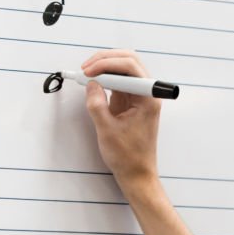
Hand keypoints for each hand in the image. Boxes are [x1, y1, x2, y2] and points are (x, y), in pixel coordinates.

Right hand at [82, 49, 161, 192]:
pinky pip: (119, 82)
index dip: (107, 64)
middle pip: (129, 62)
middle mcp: (147, 93)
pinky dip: (105, 79)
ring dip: (104, 68)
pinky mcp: (131, 101)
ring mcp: (139, 96)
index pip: (130, 66)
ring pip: (124, 69)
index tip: (88, 72)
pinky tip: (93, 83)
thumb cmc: (128, 157)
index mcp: (148, 98)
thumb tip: (91, 84)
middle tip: (86, 69)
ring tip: (86, 74)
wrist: (137, 174)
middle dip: (105, 60)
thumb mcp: (107, 130)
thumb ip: (97, 105)